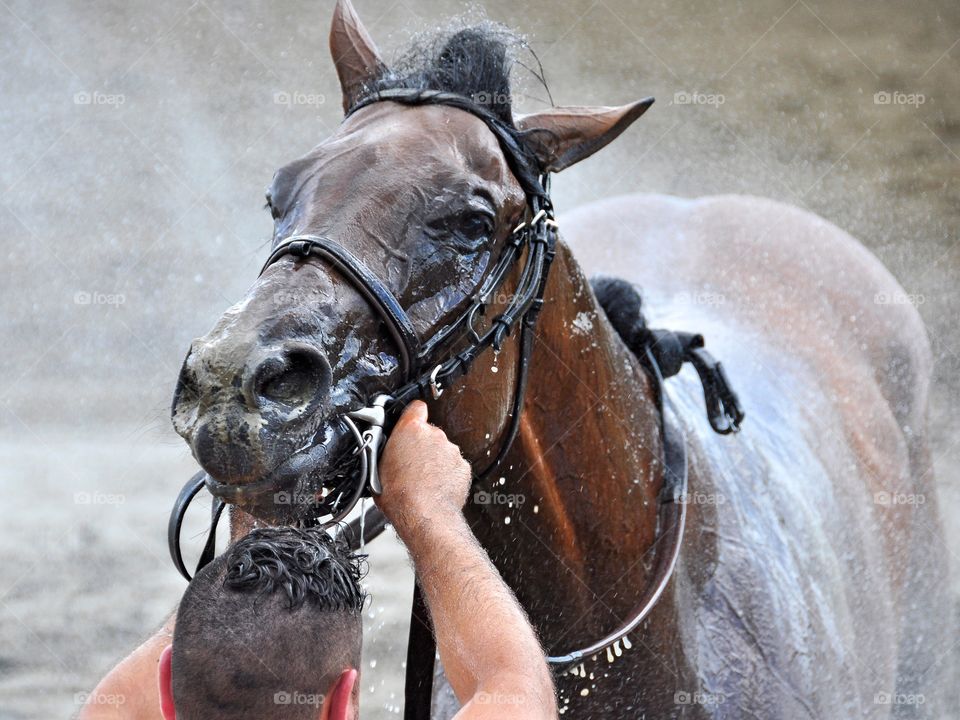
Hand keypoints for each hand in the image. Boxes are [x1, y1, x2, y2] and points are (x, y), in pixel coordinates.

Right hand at [376, 401, 471, 531]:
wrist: (424, 515)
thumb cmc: (399, 495)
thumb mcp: (379, 468)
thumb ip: (388, 450)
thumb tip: (387, 450)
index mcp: (411, 430)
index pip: (416, 407)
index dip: (413, 414)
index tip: (411, 419)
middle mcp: (434, 435)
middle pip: (428, 433)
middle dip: (421, 446)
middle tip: (410, 464)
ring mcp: (451, 451)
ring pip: (442, 451)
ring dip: (434, 461)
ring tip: (422, 480)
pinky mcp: (463, 467)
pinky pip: (453, 466)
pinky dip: (446, 474)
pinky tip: (435, 487)